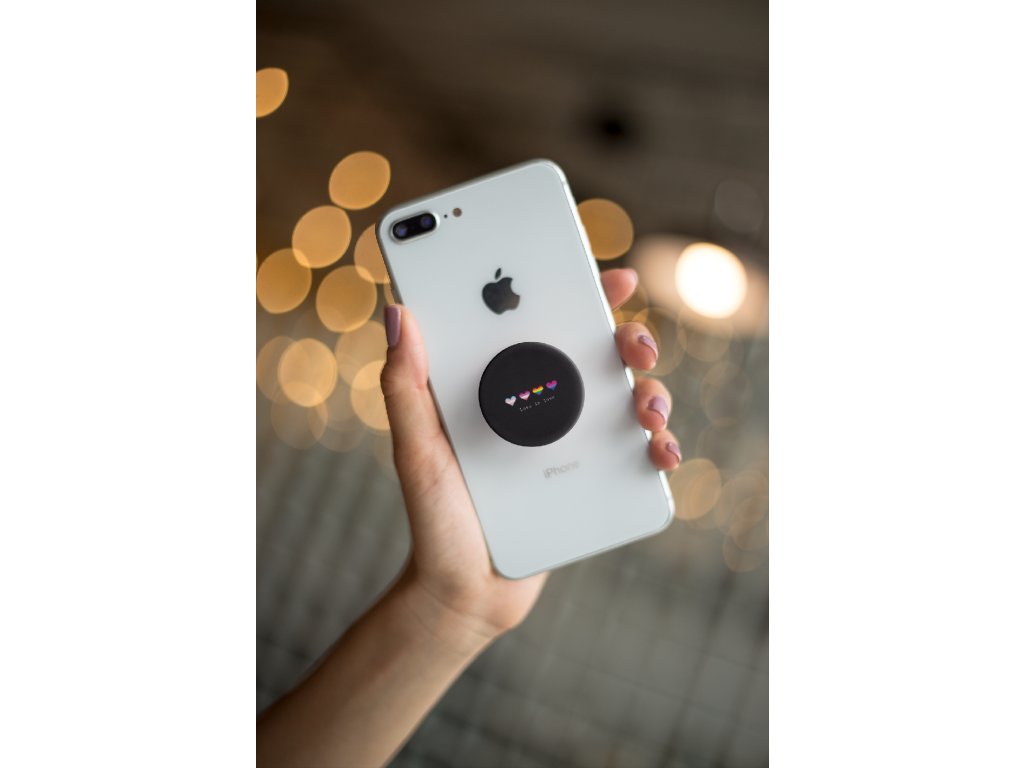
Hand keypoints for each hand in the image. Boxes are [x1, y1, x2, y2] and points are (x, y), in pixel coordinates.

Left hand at [380, 267, 678, 647]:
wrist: (465, 593)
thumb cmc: (436, 516)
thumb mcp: (416, 449)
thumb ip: (405, 386)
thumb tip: (398, 312)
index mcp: (505, 386)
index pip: (545, 324)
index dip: (580, 292)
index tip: (609, 276)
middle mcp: (547, 407)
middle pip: (600, 357)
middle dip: (629, 339)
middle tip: (632, 345)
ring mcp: (576, 446)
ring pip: (630, 401)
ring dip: (653, 391)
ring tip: (644, 407)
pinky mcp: (598, 484)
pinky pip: (639, 457)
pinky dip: (660, 447)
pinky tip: (658, 451)